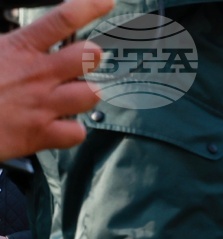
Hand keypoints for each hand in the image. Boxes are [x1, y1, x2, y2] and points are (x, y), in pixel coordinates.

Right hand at [0, 0, 113, 160]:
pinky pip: (77, 132)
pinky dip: (73, 129)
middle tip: (85, 59)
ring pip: (91, 94)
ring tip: (75, 91)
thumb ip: (10, 38)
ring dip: (87, 92)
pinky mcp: (41, 135)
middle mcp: (37, 75)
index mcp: (19, 48)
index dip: (89, 8)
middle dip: (92, 56)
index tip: (106, 2)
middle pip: (88, 57)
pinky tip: (62, 123)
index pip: (61, 20)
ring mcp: (42, 106)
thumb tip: (19, 34)